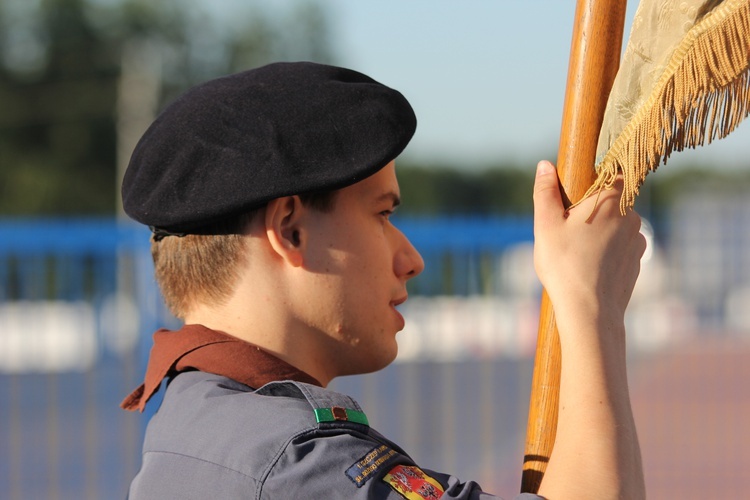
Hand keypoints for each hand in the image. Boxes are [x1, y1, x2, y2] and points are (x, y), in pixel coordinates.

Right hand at [532, 160, 645, 323]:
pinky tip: (588, 269)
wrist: (589, 312)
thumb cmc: (565, 265)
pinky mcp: (637, 263)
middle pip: (612, 203)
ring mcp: (637, 241)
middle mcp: (632, 216)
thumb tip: (544, 165)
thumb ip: (545, 191)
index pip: (612, 175)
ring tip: (575, 254)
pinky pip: (620, 249)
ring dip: (600, 234)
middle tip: (566, 232)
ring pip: (616, 228)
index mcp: (612, 199)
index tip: (574, 199)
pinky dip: (607, 254)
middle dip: (591, 212)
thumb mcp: (546, 224)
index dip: (593, 184)